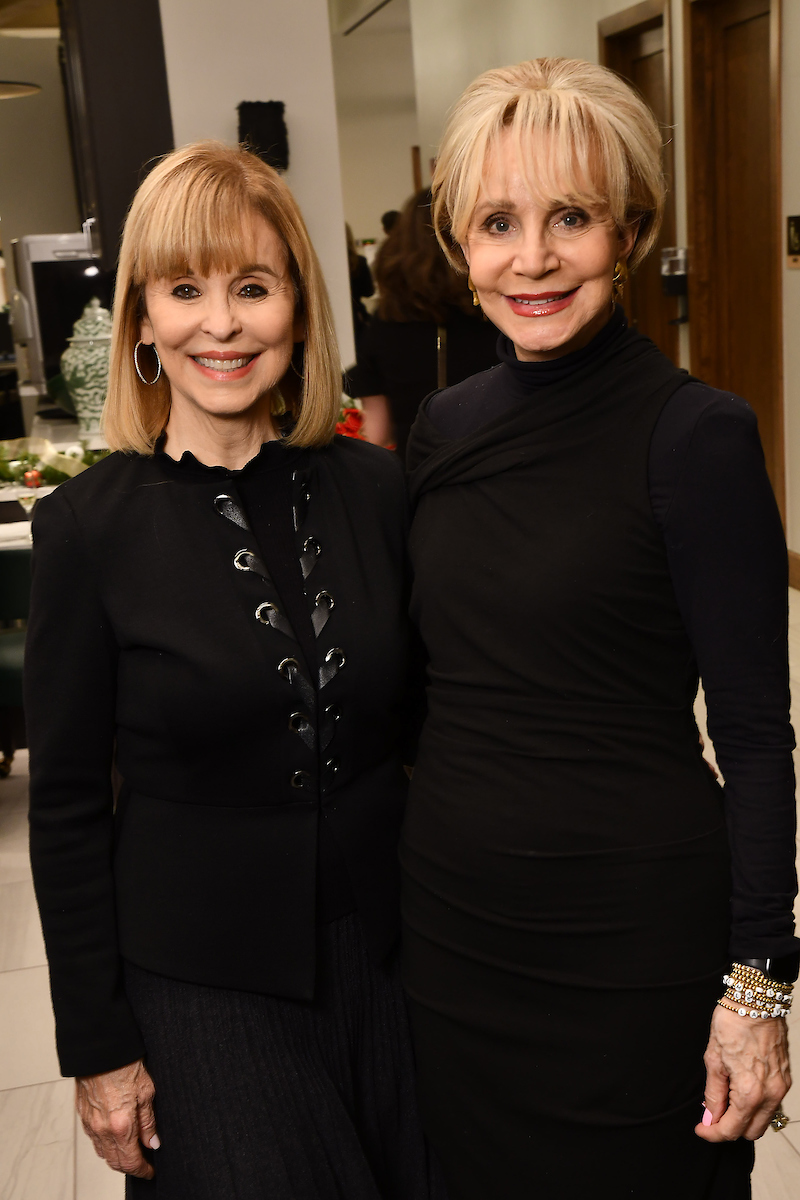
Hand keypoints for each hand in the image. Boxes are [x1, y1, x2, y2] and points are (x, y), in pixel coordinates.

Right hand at [76, 1059, 158, 1178]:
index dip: (143, 1170)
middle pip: (115, 1162)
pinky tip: (114, 1138)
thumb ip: (149, 1122)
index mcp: (121, 1125)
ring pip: (103, 1152)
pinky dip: (105, 1145)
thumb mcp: (147, 1091)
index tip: (150, 1171)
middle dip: (130, 1166)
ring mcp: (90, 1123)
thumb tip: (153, 1142)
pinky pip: (94, 1139)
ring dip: (116, 1157)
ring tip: (131, 1151)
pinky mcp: (83, 1115)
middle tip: (143, 1164)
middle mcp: (102, 1129)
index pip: (131, 1161)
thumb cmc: (124, 1064)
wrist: (101, 1048)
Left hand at [696, 1005, 790, 1140]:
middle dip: (729, 1129)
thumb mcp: (713, 1058)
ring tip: (724, 1100)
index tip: (701, 1128)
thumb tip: (711, 1115)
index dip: (713, 1133)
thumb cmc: (732, 1024)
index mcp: (750, 1092)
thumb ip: (713, 1093)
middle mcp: (770, 1095)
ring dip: (744, 1119)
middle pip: (750, 1132)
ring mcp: (781, 1088)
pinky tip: (740, 1091)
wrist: (756, 1001)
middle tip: (711, 1116)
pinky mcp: (785, 1079)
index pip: (731, 1129)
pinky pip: (771, 1105)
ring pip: (763, 1121)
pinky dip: (755, 1107)